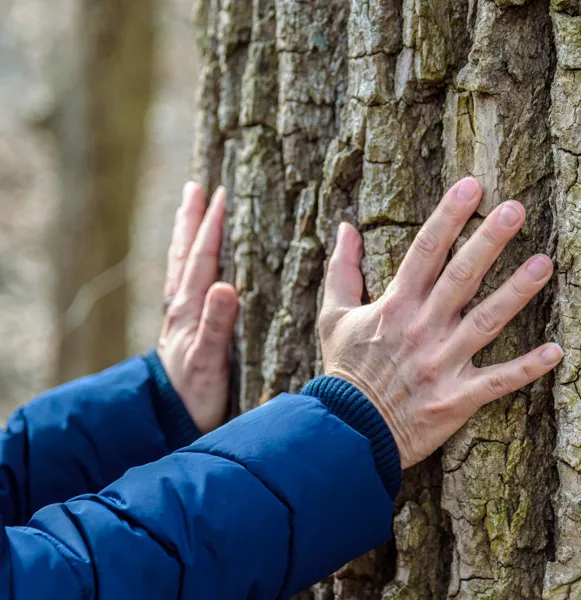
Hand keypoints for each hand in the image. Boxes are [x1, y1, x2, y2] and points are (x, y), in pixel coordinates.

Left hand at [158, 183, 238, 433]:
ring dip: (186, 237)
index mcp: (188, 310)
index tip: (221, 195)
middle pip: (185, 255)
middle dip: (192, 220)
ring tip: (189, 211)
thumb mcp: (209, 362)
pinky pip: (183, 284)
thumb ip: (217, 325)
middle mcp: (180, 309)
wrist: (171, 423)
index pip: (203, 259)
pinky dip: (187, 263)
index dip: (212, 227)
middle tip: (197, 188)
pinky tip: (192, 264)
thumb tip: (226, 285)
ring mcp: (179, 318)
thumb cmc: (195, 397)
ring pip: (181, 267)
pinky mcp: (182, 330)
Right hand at [318, 178, 561, 467]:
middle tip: (516, 209)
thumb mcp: (333, 316)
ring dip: (516, 293)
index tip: (472, 186)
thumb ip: (342, 270)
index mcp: (395, 306)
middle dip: (488, 241)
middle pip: (460, 277)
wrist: (348, 433)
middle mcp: (422, 329)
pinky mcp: (456, 398)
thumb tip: (345, 225)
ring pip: (485, 322)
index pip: (425, 251)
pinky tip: (557, 351)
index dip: (448, 216)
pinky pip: (497, 382)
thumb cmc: (344, 372)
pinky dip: (527, 368)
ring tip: (544, 263)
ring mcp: (442, 364)